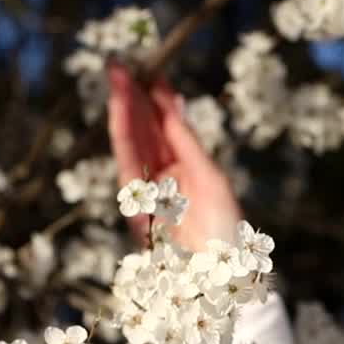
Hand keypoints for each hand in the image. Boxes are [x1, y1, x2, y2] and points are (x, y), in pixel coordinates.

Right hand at [106, 64, 241, 250]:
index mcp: (186, 172)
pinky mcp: (136, 204)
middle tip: (122, 65)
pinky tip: (122, 109)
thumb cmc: (224, 234)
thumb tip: (173, 110)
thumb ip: (189, 145)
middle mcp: (165, 178)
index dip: (159, 102)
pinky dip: (124, 135)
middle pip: (145, 131)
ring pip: (133, 141)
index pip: (168, 130)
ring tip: (118, 78)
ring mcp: (149, 191)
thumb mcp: (212, 181)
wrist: (218, 277)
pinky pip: (128, 163)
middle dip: (134, 99)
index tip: (153, 72)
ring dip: (124, 109)